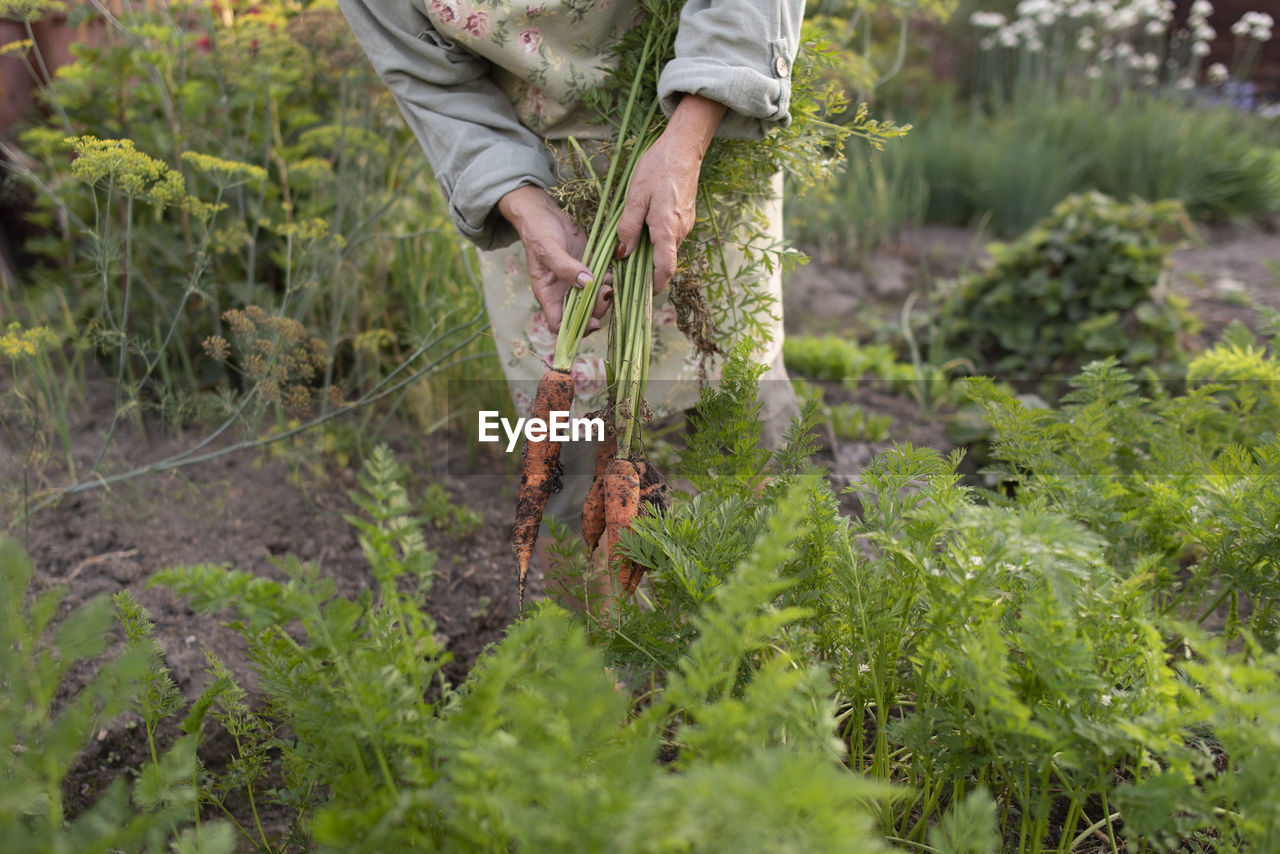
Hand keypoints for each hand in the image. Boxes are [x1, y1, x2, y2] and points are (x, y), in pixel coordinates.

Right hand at [498, 185, 612, 332]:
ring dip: (605, 295)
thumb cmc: (538, 230)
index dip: (575, 329)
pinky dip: (610, 280)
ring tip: (609, 279)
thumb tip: (586, 284)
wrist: (543, 211)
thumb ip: (565, 267)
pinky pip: (602, 282)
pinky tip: (613, 270)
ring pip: (595, 300)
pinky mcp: (589, 267)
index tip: (591, 320)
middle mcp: (563, 292)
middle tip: (606, 291)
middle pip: (582, 316)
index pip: (559, 325)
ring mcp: (577, 281)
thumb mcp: (547, 248)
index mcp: (548, 294)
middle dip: (596, 309)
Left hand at [615, 94, 726, 293]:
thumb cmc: (657, 168)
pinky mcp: (685, 217)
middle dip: (645, 269)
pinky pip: (670, 236)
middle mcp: (681, 231)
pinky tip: (642, 227)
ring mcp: (685, 224)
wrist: (683, 148)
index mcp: (667, 229)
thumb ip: (628, 227)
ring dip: (649, 252)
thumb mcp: (635, 197)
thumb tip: (622, 254)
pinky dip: (656, 240)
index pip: (665, 268)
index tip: (641, 294)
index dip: (654, 285)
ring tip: (628, 245)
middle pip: (664, 261)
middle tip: (622, 269)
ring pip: (666, 248)